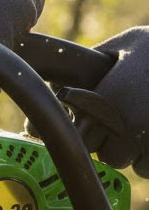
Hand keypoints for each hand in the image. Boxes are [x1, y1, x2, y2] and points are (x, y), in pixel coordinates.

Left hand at [81, 27, 148, 176]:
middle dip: (116, 146)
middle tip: (127, 128)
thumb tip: (67, 74)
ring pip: (137, 166)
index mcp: (109, 99)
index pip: (82, 139)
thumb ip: (97, 59)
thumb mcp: (127, 44)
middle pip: (110, 157)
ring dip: (140, 154)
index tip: (100, 124)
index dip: (91, 134)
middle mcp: (128, 123)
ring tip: (147, 130)